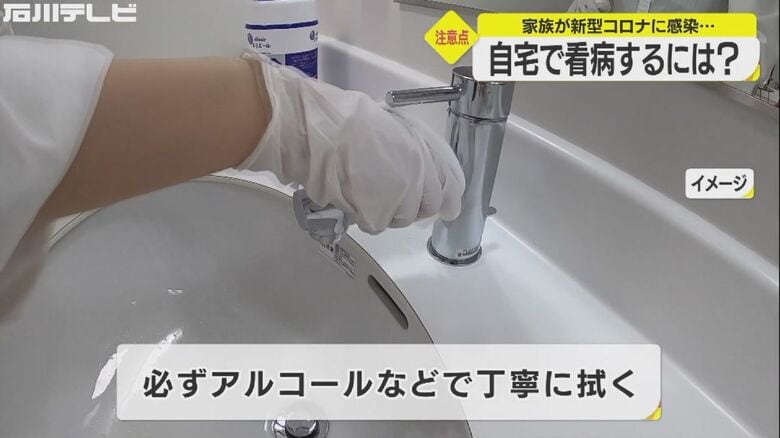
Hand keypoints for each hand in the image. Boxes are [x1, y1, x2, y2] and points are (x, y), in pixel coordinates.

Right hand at [238, 52, 464, 233]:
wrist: (323, 132)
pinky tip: (351, 196)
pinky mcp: (380, 215)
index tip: (447, 209)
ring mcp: (401, 198)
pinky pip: (376, 224)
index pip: (453, 186)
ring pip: (400, 219)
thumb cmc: (350, 122)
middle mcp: (420, 176)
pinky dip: (364, 216)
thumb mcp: (395, 127)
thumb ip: (417, 153)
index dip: (449, 200)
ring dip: (385, 211)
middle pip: (426, 208)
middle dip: (411, 206)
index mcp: (426, 151)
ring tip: (362, 188)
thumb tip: (425, 177)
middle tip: (388, 196)